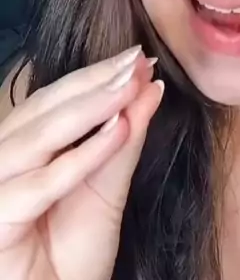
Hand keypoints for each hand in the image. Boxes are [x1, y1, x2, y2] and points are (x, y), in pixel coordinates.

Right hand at [0, 46, 163, 279]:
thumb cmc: (73, 256)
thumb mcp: (107, 190)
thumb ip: (124, 140)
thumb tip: (150, 86)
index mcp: (21, 150)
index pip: (52, 100)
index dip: (93, 75)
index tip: (137, 57)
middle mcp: (0, 163)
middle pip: (41, 110)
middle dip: (93, 82)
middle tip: (136, 62)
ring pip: (36, 138)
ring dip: (88, 108)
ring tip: (130, 88)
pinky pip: (37, 186)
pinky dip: (79, 157)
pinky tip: (116, 133)